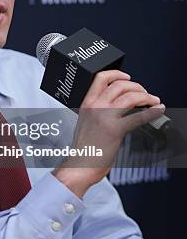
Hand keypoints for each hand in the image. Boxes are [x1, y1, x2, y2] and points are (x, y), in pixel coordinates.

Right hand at [53, 70, 165, 197]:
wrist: (79, 164)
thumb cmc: (84, 147)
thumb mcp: (85, 122)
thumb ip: (97, 111)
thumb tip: (117, 106)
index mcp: (86, 103)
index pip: (101, 78)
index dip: (117, 74)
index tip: (128, 77)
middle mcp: (95, 106)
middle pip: (119, 85)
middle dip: (137, 86)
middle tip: (144, 93)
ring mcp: (104, 117)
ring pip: (129, 96)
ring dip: (146, 96)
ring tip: (153, 101)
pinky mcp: (115, 130)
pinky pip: (138, 117)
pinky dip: (152, 112)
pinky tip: (158, 111)